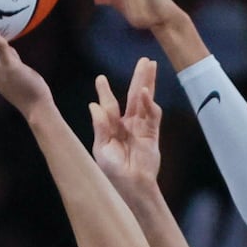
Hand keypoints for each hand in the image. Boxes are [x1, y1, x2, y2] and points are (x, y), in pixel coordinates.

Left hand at [90, 57, 162, 190]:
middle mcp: (129, 124)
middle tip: (144, 60)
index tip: (100, 78)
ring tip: (150, 66)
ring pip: (145, 100)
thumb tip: (93, 105)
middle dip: (138, 77)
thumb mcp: (101, 148)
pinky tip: (144, 92)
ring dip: (147, 83)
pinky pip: (152, 115)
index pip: (110, 105)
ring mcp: (142, 128)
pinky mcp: (152, 134)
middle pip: (132, 96)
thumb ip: (100, 127)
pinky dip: (148, 103)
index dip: (105, 92)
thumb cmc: (114, 172)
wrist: (130, 186)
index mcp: (113, 127)